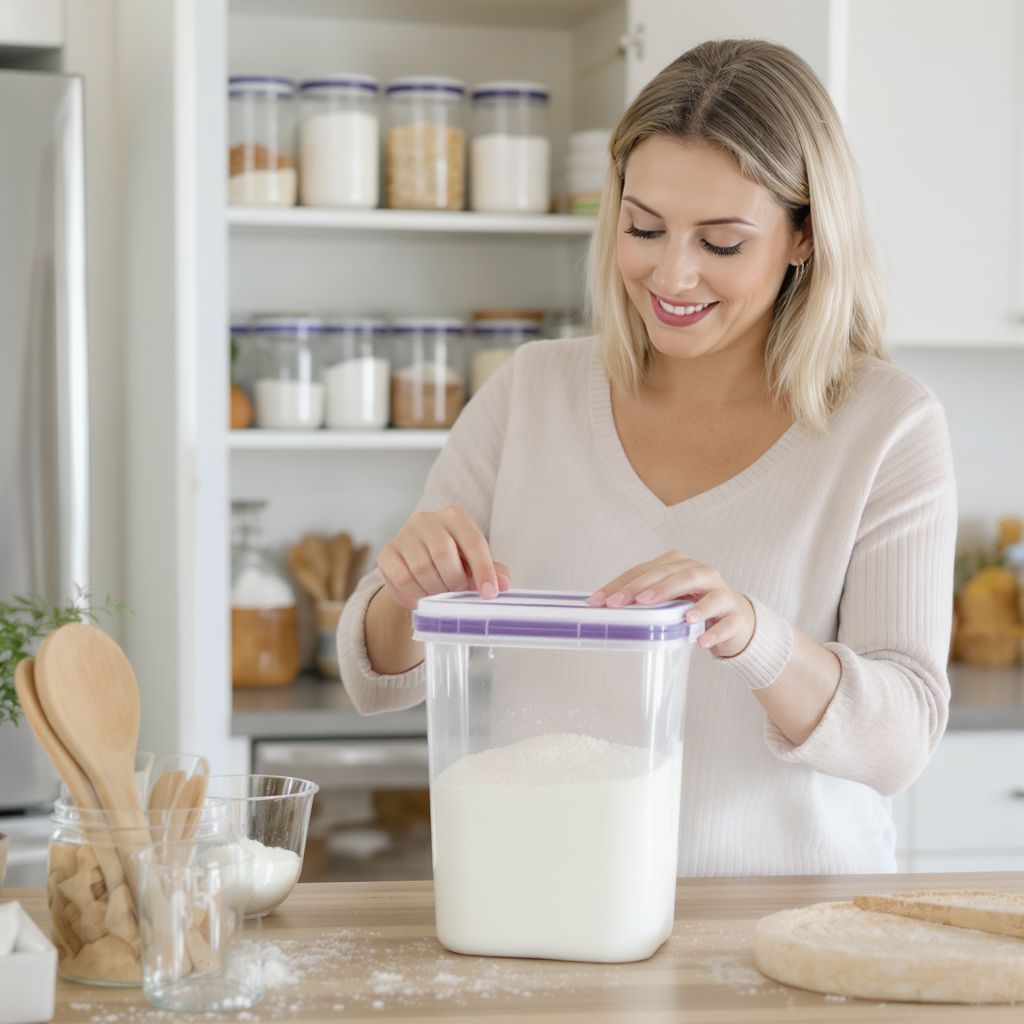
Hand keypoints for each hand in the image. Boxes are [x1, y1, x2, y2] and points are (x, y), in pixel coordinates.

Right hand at [377, 505, 510, 611]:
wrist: (417, 565)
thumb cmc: (452, 561)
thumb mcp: (474, 564)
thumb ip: (491, 571)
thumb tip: (504, 584)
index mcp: (455, 516)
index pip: (473, 541)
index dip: (483, 570)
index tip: (489, 594)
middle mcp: (427, 519)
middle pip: (443, 553)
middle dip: (454, 581)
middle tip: (457, 593)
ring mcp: (404, 533)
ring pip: (422, 568)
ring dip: (435, 590)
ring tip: (440, 594)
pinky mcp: (387, 552)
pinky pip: (402, 578)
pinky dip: (415, 593)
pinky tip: (422, 595)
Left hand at [588, 551, 754, 656]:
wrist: (735, 620)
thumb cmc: (693, 606)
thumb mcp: (667, 600)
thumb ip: (643, 598)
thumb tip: (604, 606)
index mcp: (679, 565)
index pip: (646, 570)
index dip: (622, 584)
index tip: (600, 601)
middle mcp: (702, 573)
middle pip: (675, 576)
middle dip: (650, 589)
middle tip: (630, 602)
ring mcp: (722, 593)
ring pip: (708, 593)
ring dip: (693, 605)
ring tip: (677, 616)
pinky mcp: (736, 616)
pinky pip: (726, 623)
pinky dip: (714, 632)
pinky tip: (701, 641)